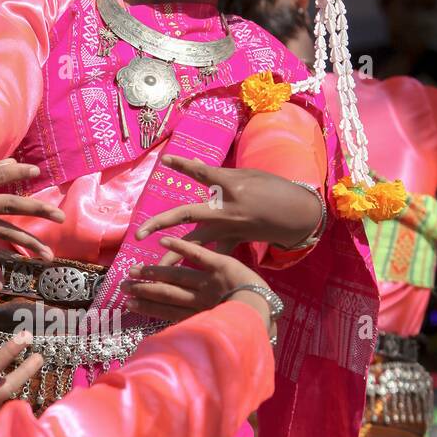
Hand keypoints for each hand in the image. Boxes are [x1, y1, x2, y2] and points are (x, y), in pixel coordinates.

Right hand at [121, 235, 273, 335]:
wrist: (268, 313)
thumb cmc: (252, 329)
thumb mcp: (223, 340)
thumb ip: (202, 342)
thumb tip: (182, 356)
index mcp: (201, 317)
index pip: (168, 311)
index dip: (148, 306)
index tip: (129, 303)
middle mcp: (200, 300)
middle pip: (167, 294)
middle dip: (144, 290)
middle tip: (123, 286)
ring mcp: (209, 282)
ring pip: (176, 277)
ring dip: (154, 273)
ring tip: (135, 271)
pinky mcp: (220, 265)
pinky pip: (197, 255)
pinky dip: (181, 248)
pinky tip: (162, 243)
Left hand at [134, 155, 322, 263]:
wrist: (297, 215)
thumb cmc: (274, 189)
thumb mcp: (248, 175)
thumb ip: (219, 175)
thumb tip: (195, 168)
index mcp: (230, 186)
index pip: (201, 173)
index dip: (184, 165)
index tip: (165, 160)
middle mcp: (225, 209)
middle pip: (186, 215)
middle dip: (160, 223)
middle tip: (139, 234)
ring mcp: (228, 228)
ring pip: (195, 244)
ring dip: (173, 256)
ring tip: (153, 270)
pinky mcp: (234, 241)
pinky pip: (213, 253)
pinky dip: (199, 261)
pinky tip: (183, 276)